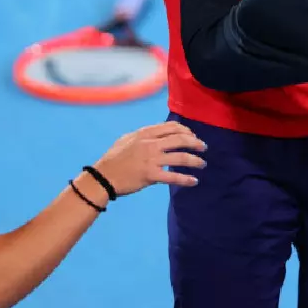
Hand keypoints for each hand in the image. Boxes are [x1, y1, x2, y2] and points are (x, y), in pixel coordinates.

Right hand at [92, 121, 206, 195]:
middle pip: (180, 139)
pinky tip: (194, 181)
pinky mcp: (150, 175)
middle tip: (204, 147)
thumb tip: (159, 133)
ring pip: (180, 157)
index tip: (193, 136)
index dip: (186, 130)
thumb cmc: (114, 158)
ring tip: (203, 164)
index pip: (172, 127)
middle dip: (195, 142)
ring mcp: (151, 159)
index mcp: (145, 133)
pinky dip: (186, 179)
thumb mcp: (127, 139)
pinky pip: (173, 177)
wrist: (103, 176)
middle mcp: (150, 143)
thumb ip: (144, 135)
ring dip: (195, 160)